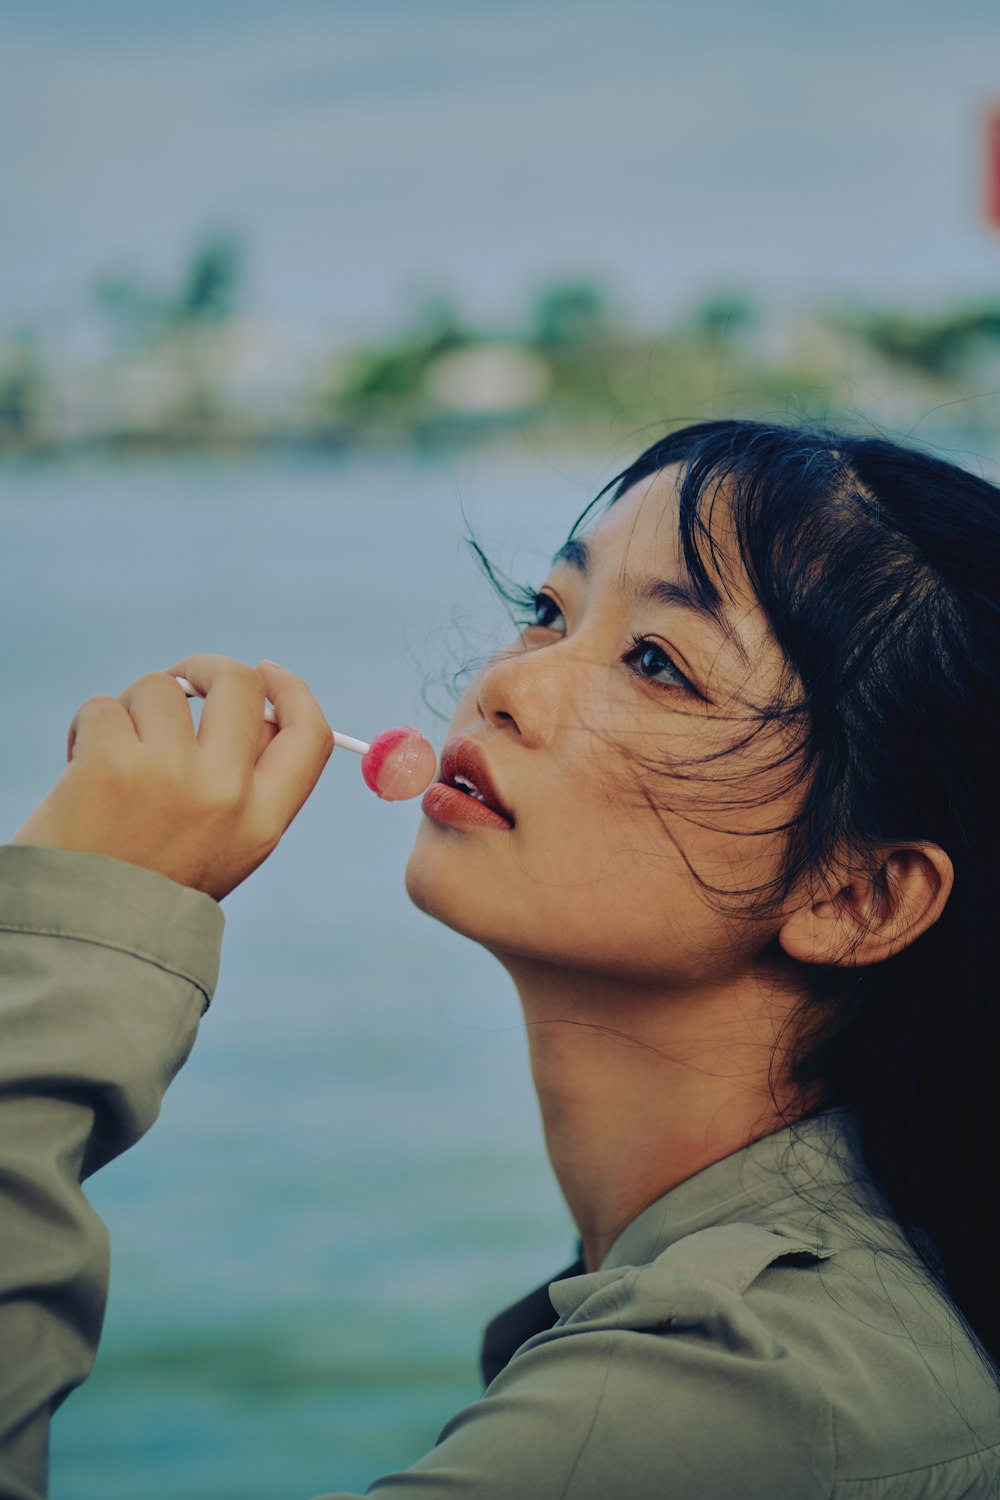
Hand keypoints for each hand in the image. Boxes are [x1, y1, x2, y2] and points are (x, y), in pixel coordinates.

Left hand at [10, 655, 334, 901]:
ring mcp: (170, 774)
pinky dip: (86, 730)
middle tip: (179, 682)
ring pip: (161, 691)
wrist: (80, 937)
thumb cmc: (146, 889)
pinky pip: (103, 709)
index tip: (267, 671)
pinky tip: (80, 768)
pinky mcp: (112, 762)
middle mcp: (226, 794)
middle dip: (205, 670)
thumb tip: (248, 701)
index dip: (293, 691)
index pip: (310, 734)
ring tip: (114, 758)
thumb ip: (244, 781)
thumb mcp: (223, 847)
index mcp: (262, 823)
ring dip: (131, 712)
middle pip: (240, 686)